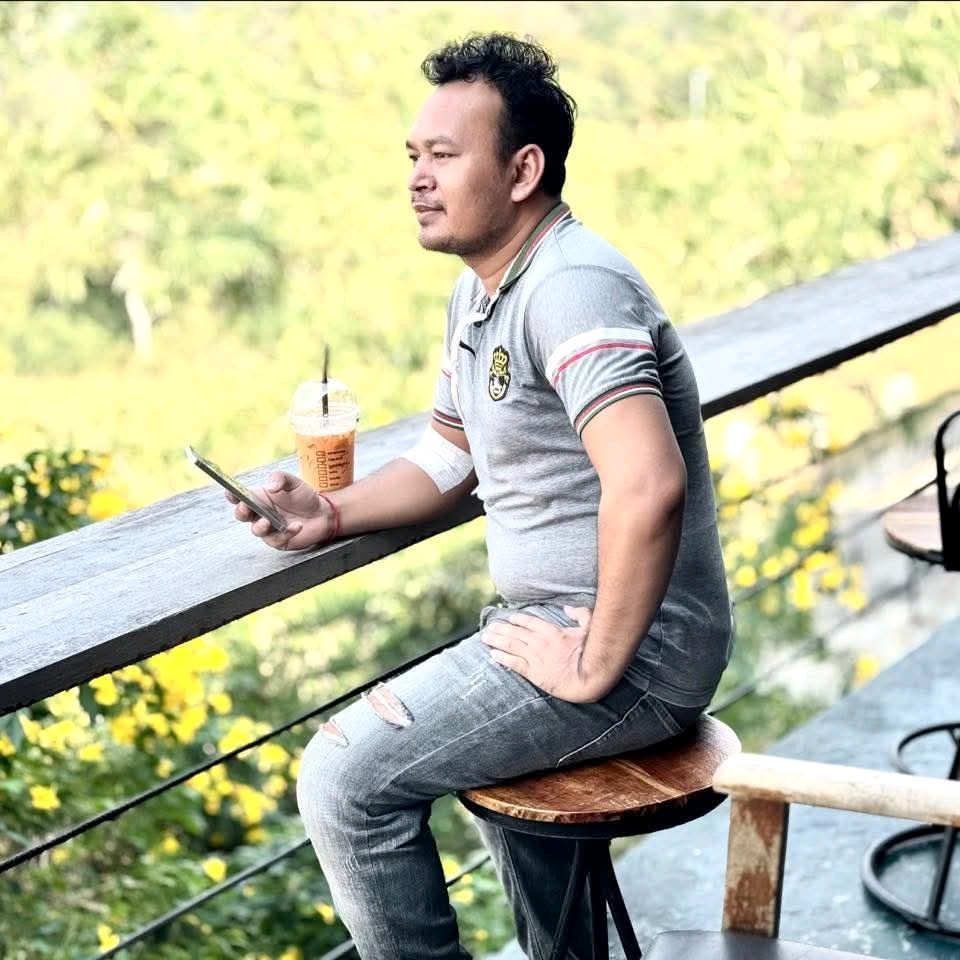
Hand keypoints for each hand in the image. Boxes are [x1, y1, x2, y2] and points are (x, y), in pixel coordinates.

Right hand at [227, 471, 333, 551]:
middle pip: (242, 515)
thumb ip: (280, 478)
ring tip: (267, 521)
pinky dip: (286, 533)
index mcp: (259, 497)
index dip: (232, 494)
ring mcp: (268, 528)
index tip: (231, 492)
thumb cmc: (304, 496)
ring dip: (259, 526)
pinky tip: (297, 526)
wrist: (322, 513)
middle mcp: (260, 513)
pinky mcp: (278, 540)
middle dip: (241, 512)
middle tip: (246, 508)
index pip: (239, 496)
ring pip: (256, 530)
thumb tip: (270, 487)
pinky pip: (277, 539)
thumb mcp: (293, 481)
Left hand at [482, 606, 599, 702]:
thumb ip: (580, 614)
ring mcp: (535, 658)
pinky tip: (492, 656)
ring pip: (511, 646)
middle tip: (488, 627)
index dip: (517, 620)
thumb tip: (568, 608)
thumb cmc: (592, 654)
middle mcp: (539, 642)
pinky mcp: (534, 673)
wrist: (588, 678)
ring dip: (496, 641)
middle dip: (500, 629)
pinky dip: (502, 659)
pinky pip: (514, 664)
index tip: (508, 619)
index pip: (529, 622)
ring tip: (484, 637)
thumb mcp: (590, 628)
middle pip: (515, 633)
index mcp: (552, 631)